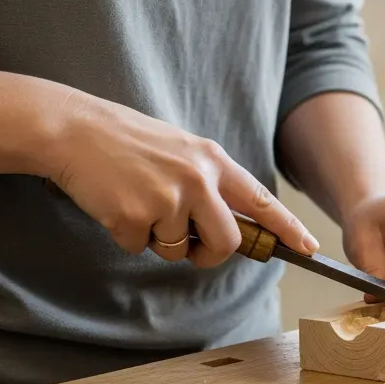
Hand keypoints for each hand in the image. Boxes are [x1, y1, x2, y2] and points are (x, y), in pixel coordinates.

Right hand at [45, 91, 317, 266]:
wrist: (75, 129)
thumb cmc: (128, 142)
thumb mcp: (182, 151)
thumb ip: (208, 183)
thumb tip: (227, 228)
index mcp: (213, 161)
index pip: (261, 201)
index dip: (288, 228)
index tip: (309, 248)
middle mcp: (198, 179)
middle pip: (226, 241)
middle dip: (208, 254)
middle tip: (187, 246)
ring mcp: (167, 198)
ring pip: (177, 250)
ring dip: (158, 241)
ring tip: (138, 203)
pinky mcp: (135, 216)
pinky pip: (139, 247)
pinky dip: (126, 235)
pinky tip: (115, 204)